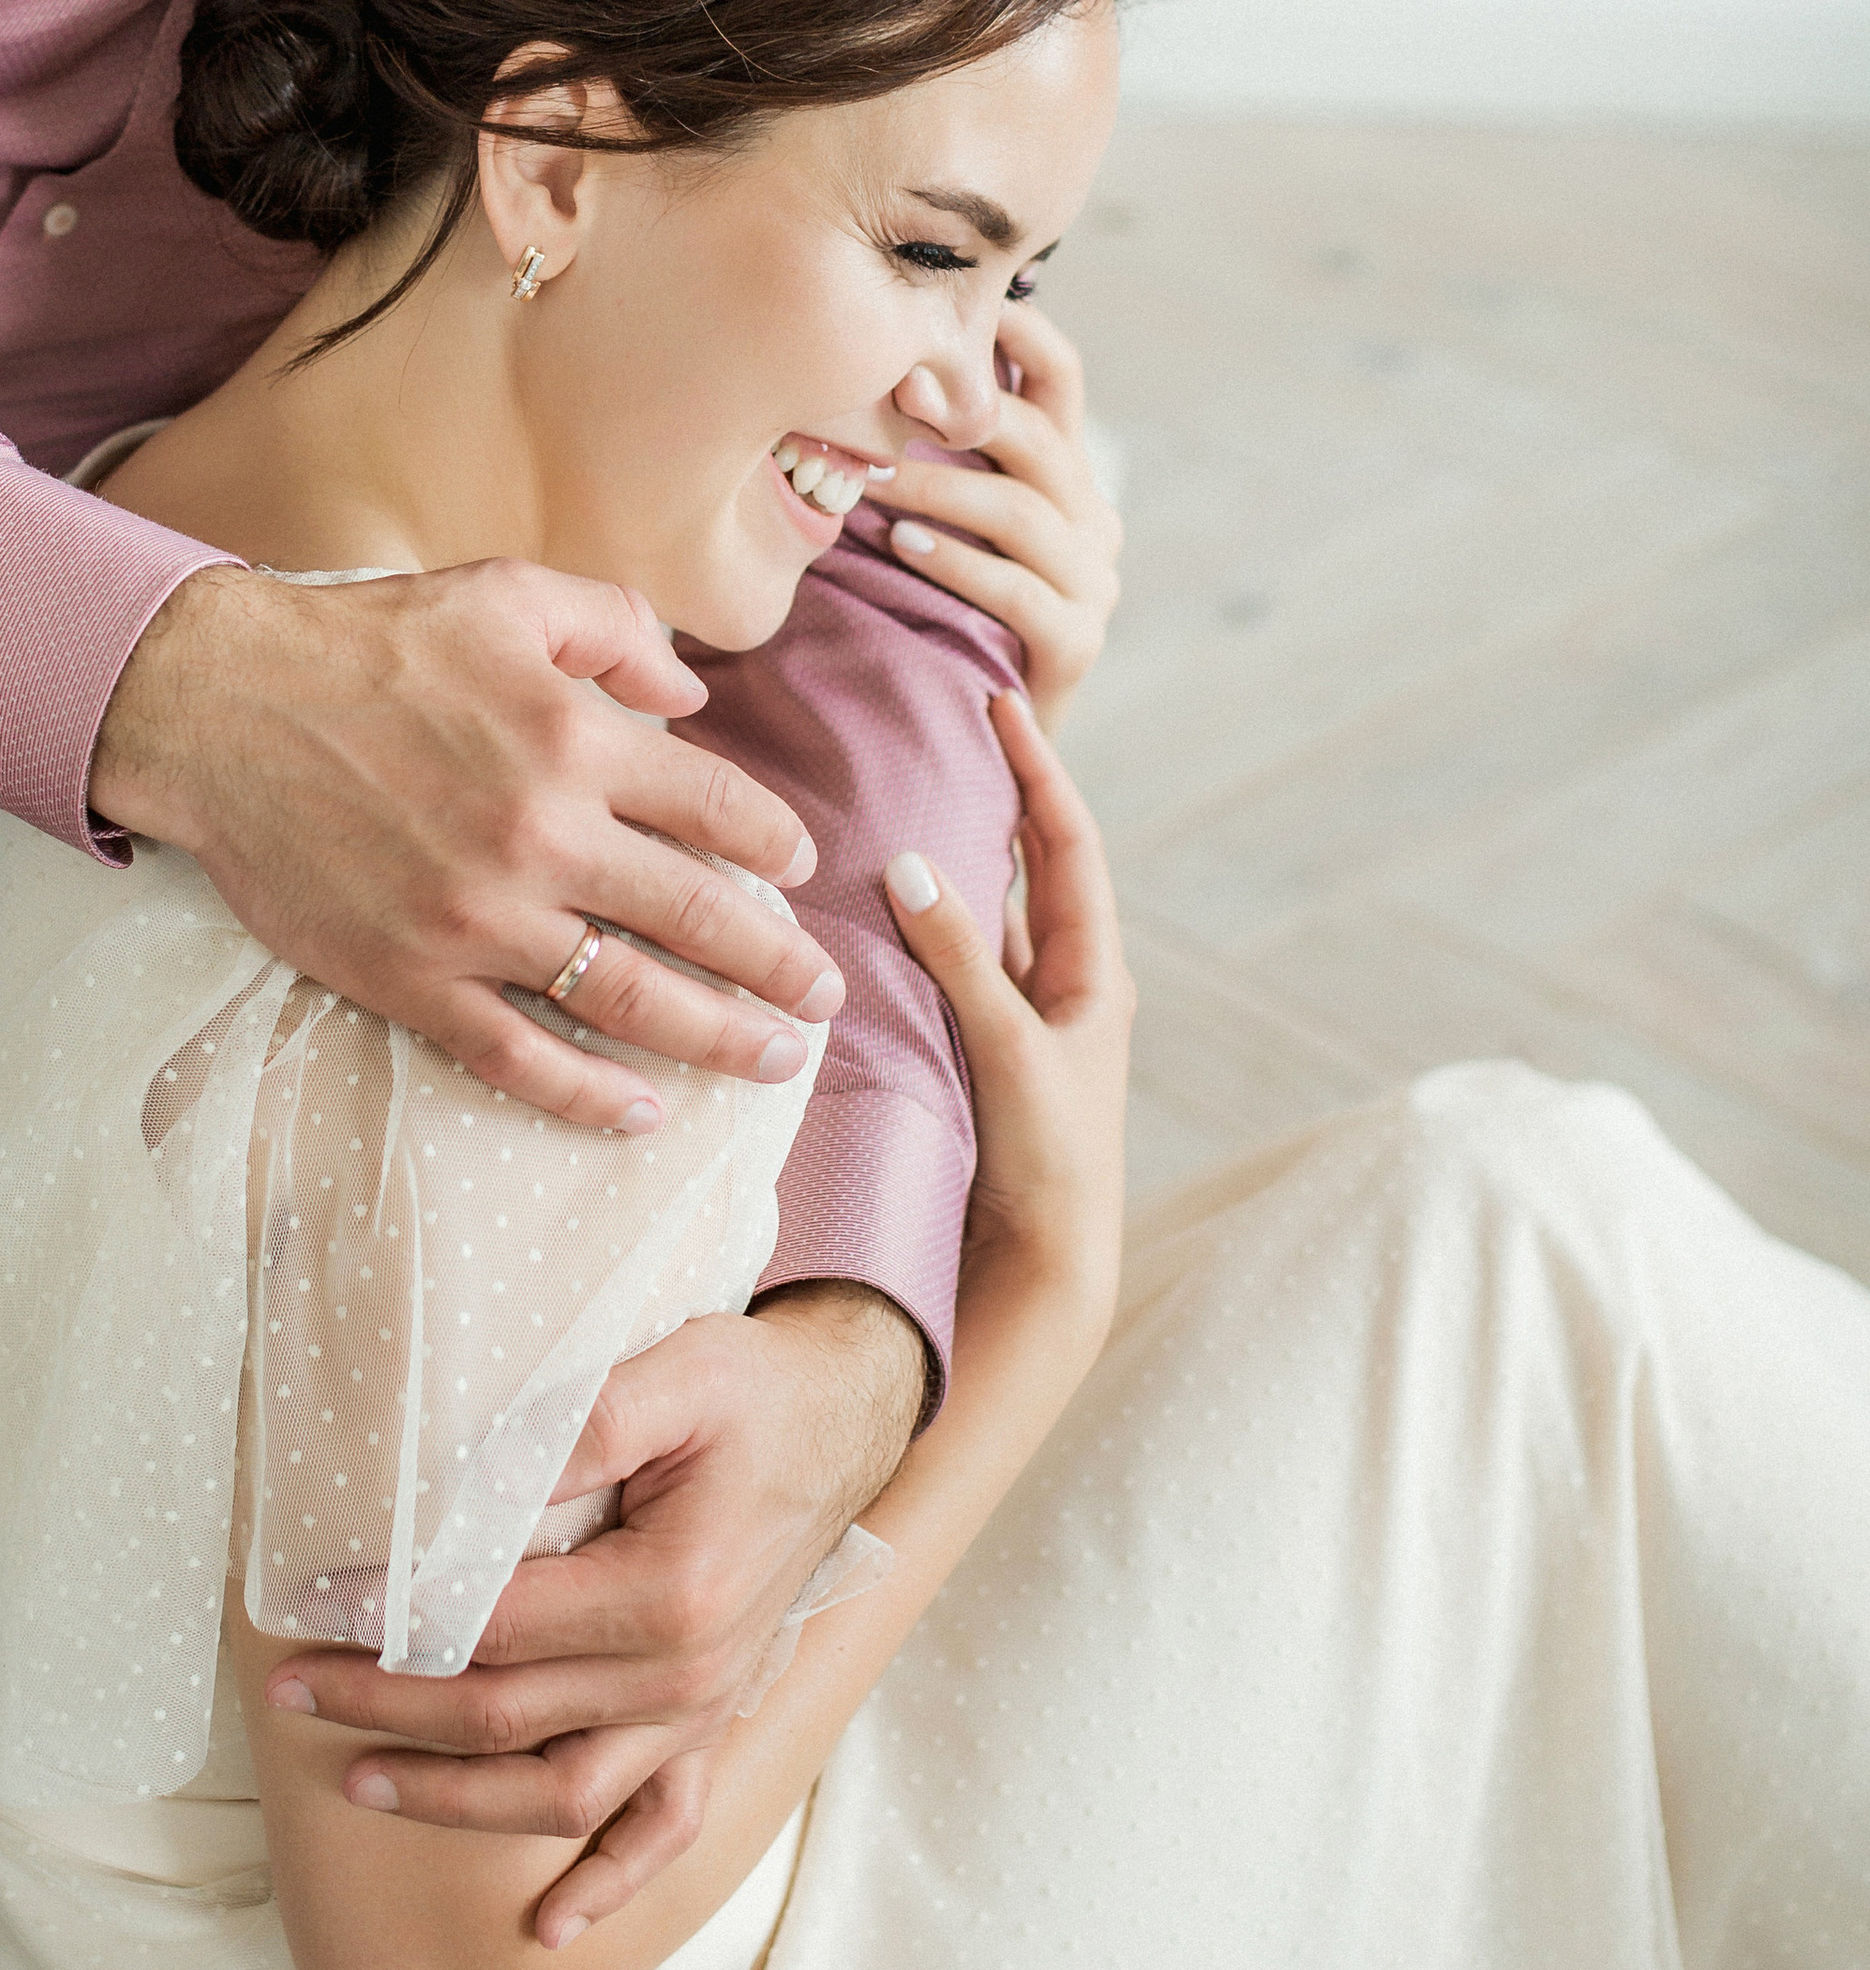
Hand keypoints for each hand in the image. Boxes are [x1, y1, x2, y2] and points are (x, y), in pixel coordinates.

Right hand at [92, 559, 842, 1133]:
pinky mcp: (409, 977)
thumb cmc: (364, 640)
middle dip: (778, 966)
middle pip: (699, 918)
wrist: (219, 705)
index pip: (718, 807)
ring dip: (717, 1038)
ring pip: (628, 1000)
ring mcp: (476, 919)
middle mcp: (541, 836)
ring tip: (773, 1059)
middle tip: (822, 998)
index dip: (774, 843)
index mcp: (574, 739)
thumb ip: (615, 631)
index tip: (798, 869)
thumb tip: (692, 695)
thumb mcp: (505, 592)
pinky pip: (517, 1056)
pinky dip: (587, 1096)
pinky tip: (642, 1112)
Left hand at [260, 1279, 925, 1941]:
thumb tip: (461, 1490)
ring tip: (357, 1783)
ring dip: (452, 1800)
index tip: (316, 1609)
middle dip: (387, 1709)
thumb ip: (571, 1431)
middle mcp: (686, 1677)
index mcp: (670, 1595)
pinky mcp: (710, 1726)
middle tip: (292, 1690)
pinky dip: (607, 1886)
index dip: (397, 1626)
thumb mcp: (672, 1375)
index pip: (496, 1628)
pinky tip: (546, 1924)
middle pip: (506, 1719)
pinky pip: (662, 1830)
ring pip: (558, 1794)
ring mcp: (700, 1714)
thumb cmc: (750, 1392)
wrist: (842, 1419)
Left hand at [871, 303, 1120, 725]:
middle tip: (883, 392)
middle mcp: (1092, 517)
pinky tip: (901, 548)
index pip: (1061, 377)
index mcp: (1066, 473)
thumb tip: (867, 363)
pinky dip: (954, 563)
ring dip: (935, 490)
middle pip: (1035, 438)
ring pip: (1018, 512)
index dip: (1018, 332)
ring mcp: (1092, 581)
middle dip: (955, 413)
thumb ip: (932, 448)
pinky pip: (1015, 589)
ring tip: (868, 482)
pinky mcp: (1076, 642)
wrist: (977, 726)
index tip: (951, 305)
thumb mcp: (940, 514)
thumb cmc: (938, 605)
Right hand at [882, 685, 1130, 1349]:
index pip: (1067, 842)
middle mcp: (1061, 985)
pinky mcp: (978, 1053)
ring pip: (982, 917)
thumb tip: (912, 862)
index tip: (1000, 701)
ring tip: (899, 795)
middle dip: (991, 796)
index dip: (1037, 769)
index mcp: (1094, 972)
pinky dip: (918, 929)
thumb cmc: (1050, 1163)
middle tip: (944, 729)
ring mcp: (1019, 1020)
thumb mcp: (1010, 1050)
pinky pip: (948, 967)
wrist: (1046, 1268)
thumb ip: (962, 959)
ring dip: (949, 861)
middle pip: (1027, 867)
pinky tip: (874, 905)